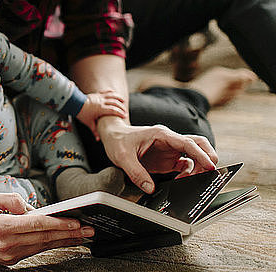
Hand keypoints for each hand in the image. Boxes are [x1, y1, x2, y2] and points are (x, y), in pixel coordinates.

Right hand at [0, 190, 93, 264]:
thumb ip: (9, 199)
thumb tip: (29, 206)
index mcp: (1, 227)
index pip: (36, 225)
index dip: (58, 224)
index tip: (76, 221)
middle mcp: (6, 244)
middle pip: (44, 239)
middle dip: (69, 234)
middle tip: (89, 230)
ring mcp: (8, 255)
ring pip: (41, 247)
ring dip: (63, 242)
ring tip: (81, 236)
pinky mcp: (8, 261)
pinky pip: (33, 251)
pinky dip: (49, 245)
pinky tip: (60, 240)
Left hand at [76, 90, 125, 137]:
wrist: (74, 103)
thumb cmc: (82, 113)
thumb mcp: (88, 123)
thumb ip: (94, 131)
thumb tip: (98, 139)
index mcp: (100, 109)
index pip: (113, 110)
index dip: (120, 113)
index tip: (124, 116)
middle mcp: (102, 101)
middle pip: (115, 102)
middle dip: (121, 107)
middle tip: (125, 111)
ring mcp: (100, 96)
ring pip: (112, 95)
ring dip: (119, 98)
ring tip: (123, 101)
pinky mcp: (97, 93)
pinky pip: (106, 91)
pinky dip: (111, 91)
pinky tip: (114, 93)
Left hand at [97, 118, 217, 193]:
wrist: (112, 137)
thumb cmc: (118, 141)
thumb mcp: (122, 156)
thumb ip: (136, 172)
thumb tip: (150, 188)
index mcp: (162, 135)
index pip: (187, 143)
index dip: (201, 154)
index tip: (210, 165)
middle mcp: (170, 141)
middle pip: (198, 145)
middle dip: (208, 157)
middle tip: (211, 173)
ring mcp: (170, 150)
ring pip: (194, 155)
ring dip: (198, 168)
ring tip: (190, 181)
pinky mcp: (168, 159)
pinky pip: (185, 165)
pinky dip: (189, 173)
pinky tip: (181, 181)